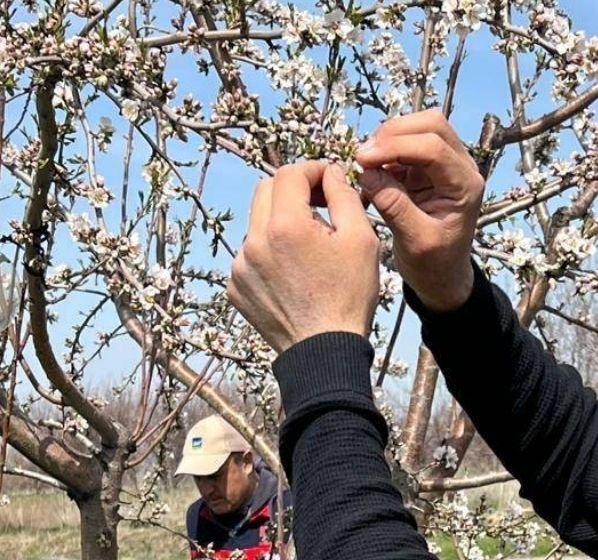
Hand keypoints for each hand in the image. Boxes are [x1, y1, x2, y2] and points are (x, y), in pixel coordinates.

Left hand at [229, 161, 380, 353]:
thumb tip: (330, 173)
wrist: (324, 352)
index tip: (329, 180)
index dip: (312, 170)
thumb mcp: (361, 240)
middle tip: (320, 205)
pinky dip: (270, 253)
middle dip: (293, 189)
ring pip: (258, 223)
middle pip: (266, 190)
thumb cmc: (349, 296)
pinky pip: (251, 254)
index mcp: (285, 226)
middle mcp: (254, 241)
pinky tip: (294, 272)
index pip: (289, 173)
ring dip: (281, 223)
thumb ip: (344, 196)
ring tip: (310, 248)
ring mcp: (240, 266)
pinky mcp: (236, 286)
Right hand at [355, 110, 484, 311]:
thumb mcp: (415, 240)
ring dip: (388, 139)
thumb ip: (394, 205)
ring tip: (366, 165)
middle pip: (431, 124)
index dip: (396, 146)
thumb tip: (368, 172)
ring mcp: (445, 165)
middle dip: (393, 133)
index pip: (433, 147)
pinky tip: (372, 172)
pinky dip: (386, 152)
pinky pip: (406, 144)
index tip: (363, 159)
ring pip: (419, 128)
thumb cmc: (435, 264)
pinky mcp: (427, 169)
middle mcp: (460, 168)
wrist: (442, 277)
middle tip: (364, 156)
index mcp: (465, 185)